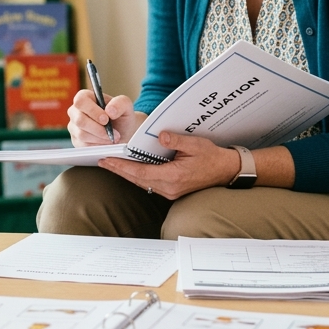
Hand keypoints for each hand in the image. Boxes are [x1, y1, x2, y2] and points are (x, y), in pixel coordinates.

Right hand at [67, 90, 139, 145]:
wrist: (122, 133)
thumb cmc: (121, 117)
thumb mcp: (126, 106)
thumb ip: (120, 103)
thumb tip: (110, 110)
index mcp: (85, 98)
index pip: (80, 101)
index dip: (92, 110)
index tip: (106, 119)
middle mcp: (76, 111)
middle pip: (80, 120)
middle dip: (98, 128)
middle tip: (113, 132)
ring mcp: (74, 127)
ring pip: (81, 134)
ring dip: (100, 138)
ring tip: (112, 138)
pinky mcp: (76, 141)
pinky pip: (83, 146)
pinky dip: (97, 145)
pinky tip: (106, 143)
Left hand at [97, 131, 239, 198]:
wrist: (226, 171)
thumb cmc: (212, 157)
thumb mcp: (196, 144)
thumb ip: (177, 140)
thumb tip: (161, 136)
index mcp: (173, 177)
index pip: (140, 172)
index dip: (122, 166)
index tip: (107, 160)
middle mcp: (169, 188)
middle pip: (137, 179)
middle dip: (118, 170)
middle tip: (101, 161)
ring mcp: (170, 192)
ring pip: (142, 182)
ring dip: (126, 173)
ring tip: (111, 164)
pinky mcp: (171, 191)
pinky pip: (149, 183)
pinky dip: (137, 176)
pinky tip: (129, 169)